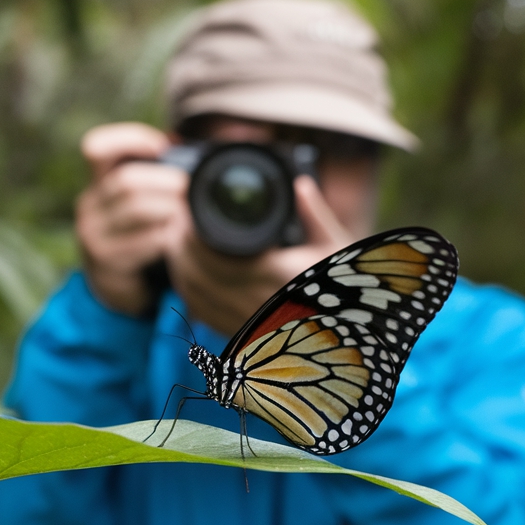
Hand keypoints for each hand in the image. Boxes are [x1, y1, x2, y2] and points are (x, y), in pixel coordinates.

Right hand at [76, 123, 190, 315]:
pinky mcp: (107, 262)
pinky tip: (180, 238)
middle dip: (165, 180)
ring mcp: (94, 235)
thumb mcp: (136, 204)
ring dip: (170, 207)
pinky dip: (168, 236)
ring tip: (189, 211)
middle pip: (125, 181)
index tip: (162, 146)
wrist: (115, 286)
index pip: (96, 147)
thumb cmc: (136, 235)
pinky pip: (145, 242)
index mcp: (97, 183)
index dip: (129, 139)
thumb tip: (186, 148)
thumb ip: (152, 178)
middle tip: (190, 186)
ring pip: (136, 209)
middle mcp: (89, 205)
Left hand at [168, 174, 352, 336]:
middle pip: (196, 271)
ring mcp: (246, 323)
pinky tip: (186, 274)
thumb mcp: (337, 249)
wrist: (350, 341)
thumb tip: (300, 184)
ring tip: (175, 240)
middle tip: (176, 218)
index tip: (188, 209)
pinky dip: (188, 292)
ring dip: (178, 265)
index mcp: (276, 275)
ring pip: (193, 293)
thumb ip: (316, 215)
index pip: (215, 252)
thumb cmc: (349, 292)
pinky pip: (202, 314)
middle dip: (179, 243)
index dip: (192, 230)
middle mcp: (256, 302)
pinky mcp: (242, 337)